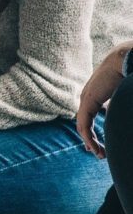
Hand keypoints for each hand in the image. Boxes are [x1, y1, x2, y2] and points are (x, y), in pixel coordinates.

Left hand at [77, 43, 129, 157]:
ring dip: (91, 142)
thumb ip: (122, 104)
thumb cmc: (129, 74)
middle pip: (86, 123)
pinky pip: (84, 124)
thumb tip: (126, 114)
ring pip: (84, 126)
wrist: (125, 59)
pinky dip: (88, 137)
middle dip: (92, 140)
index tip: (100, 144)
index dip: (95, 131)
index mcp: (97, 95)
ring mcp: (87, 100)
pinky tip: (93, 147)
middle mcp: (89, 98)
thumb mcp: (123, 94)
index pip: (91, 116)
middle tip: (100, 153)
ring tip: (99, 154)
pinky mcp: (88, 102)